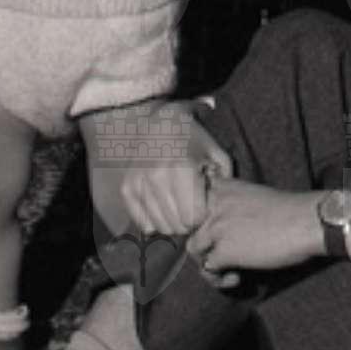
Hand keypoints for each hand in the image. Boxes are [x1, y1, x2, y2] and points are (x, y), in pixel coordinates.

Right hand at [117, 102, 234, 236]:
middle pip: (177, 226)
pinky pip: (144, 223)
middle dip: (188, 221)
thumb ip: (224, 183)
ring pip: (161, 227)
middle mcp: (156, 177)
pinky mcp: (126, 188)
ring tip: (177, 203)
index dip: (203, 215)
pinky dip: (155, 219)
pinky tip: (162, 204)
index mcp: (181, 168)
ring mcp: (138, 183)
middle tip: (191, 204)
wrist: (159, 121)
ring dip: (172, 221)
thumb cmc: (193, 139)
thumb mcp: (216, 154)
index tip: (203, 204)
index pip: (194, 218)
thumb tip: (220, 210)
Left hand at [185, 180, 323, 278]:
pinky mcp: (224, 250)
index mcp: (221, 188)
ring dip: (207, 263)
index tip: (209, 233)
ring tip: (226, 270)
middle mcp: (213, 204)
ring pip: (193, 249)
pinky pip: (208, 269)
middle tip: (219, 254)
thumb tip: (222, 231)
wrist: (307, 221)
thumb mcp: (253, 196)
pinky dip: (218, 279)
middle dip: (201, 244)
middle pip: (188, 228)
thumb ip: (231, 206)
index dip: (196, 221)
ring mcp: (216, 227)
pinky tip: (236, 278)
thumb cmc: (289, 210)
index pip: (189, 203)